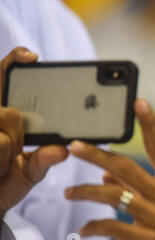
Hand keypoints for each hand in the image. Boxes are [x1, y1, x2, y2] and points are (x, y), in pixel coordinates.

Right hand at [0, 48, 68, 217]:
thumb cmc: (6, 182)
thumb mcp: (31, 171)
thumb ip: (44, 158)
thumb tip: (62, 149)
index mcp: (3, 115)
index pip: (3, 76)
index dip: (15, 61)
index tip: (33, 57)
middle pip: (9, 109)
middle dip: (18, 133)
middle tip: (16, 150)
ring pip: (6, 119)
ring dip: (8, 150)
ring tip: (2, 164)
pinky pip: (1, 143)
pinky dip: (1, 161)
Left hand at [65, 99, 154, 239]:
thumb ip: (139, 190)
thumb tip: (106, 176)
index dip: (149, 125)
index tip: (138, 103)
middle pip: (127, 168)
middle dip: (97, 155)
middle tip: (75, 146)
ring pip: (114, 196)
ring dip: (86, 193)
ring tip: (68, 193)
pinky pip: (112, 227)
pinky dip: (93, 227)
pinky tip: (84, 230)